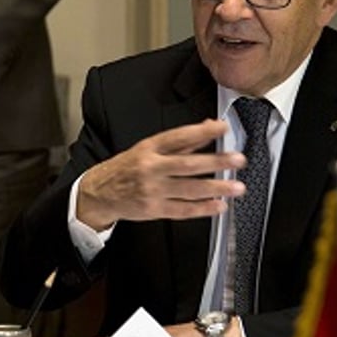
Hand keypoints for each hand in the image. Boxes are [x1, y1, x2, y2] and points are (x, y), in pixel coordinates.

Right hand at [75, 119, 245, 230]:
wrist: (99, 193)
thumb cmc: (126, 169)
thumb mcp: (148, 149)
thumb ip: (181, 140)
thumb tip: (207, 126)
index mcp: (149, 149)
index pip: (179, 137)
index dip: (202, 132)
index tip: (222, 127)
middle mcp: (151, 168)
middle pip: (187, 164)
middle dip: (216, 162)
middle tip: (238, 160)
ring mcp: (152, 190)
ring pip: (189, 189)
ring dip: (216, 188)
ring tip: (236, 187)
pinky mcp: (153, 210)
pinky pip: (182, 210)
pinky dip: (203, 209)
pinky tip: (219, 206)